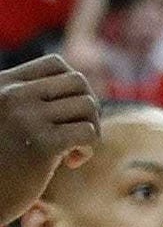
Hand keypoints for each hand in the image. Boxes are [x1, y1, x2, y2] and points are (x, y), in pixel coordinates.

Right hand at [0, 56, 100, 212]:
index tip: (64, 112)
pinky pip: (88, 132)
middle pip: (78, 82)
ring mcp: (26, 118)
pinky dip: (89, 147)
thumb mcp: (5, 118)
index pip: (55, 64)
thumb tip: (82, 84)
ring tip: (73, 148)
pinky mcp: (42, 145)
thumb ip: (30, 99)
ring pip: (87, 105)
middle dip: (85, 107)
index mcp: (1, 85)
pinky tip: (72, 162)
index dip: (70, 86)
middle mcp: (12, 96)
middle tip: (74, 132)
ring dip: (90, 126)